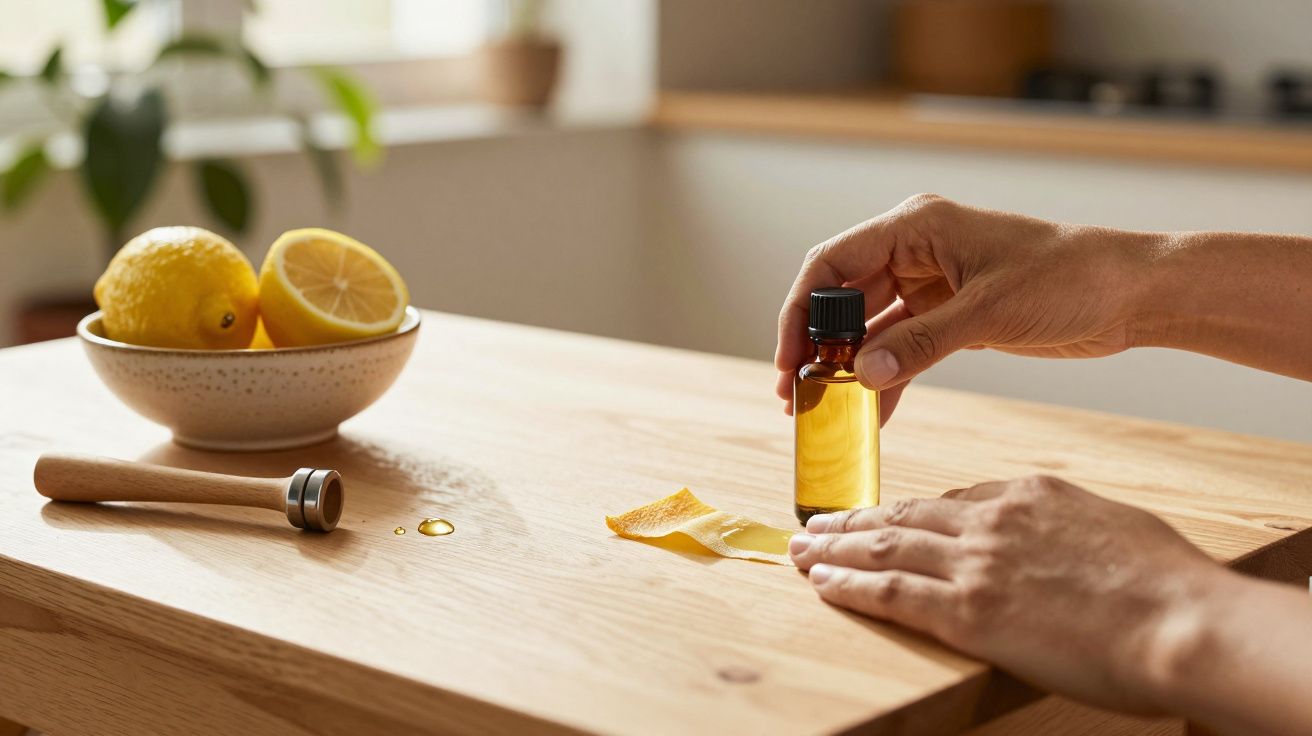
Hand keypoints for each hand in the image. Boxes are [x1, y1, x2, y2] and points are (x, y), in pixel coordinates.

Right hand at [775, 195, 1155, 416]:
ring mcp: (932, 283)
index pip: (831, 263)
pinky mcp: (951, 314)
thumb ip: (921, 343)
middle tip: (798, 395)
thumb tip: (861, 376)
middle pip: (843, 298)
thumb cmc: (1071, 278)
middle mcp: (915, 250)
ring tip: (826, 412)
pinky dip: (886, 378)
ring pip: (870, 327)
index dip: (800, 311)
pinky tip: (873, 413)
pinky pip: (901, 347)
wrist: (1132, 293)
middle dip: (818, 346)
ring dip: (849, 367)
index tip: (789, 360)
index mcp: (916, 226)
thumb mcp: (989, 312)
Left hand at [788, 475, 1226, 713]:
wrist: (1180, 620)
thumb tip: (1053, 535)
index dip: (909, 512)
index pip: (952, 500)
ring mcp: (974, 564)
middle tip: (816, 523)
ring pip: (885, 546)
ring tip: (802, 549)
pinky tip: (822, 582)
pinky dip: (849, 585)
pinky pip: (891, 592)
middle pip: (904, 514)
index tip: (886, 517)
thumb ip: (1066, 523)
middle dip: (854, 521)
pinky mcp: (966, 611)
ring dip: (835, 549)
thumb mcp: (1113, 525)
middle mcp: (990, 521)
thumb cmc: (1166, 582)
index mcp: (1028, 494)